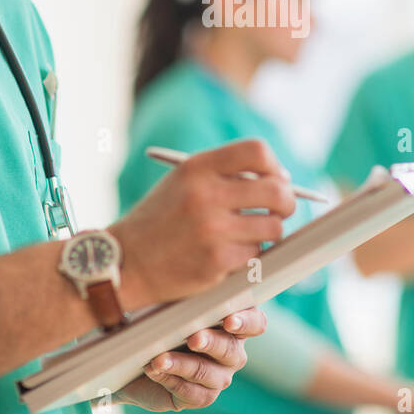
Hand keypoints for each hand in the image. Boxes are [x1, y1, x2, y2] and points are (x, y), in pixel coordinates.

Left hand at [113, 309, 265, 411]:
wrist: (134, 354)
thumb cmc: (158, 318)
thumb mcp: (172, 301)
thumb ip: (188, 294)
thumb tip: (184, 280)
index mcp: (234, 322)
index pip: (255, 322)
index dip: (246, 322)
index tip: (228, 320)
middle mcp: (232, 351)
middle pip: (232, 350)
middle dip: (211, 343)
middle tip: (192, 338)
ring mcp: (219, 376)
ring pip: (208, 373)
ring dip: (181, 364)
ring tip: (158, 359)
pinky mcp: (201, 396)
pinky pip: (193, 393)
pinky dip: (170, 380)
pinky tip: (153, 370)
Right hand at [115, 140, 295, 306]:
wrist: (126, 262)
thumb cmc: (161, 219)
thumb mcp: (184, 182)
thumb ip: (225, 174)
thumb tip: (282, 178)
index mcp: (197, 167)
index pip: (257, 151)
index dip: (274, 165)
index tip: (275, 178)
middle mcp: (205, 194)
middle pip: (276, 190)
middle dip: (287, 201)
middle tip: (282, 209)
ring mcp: (212, 229)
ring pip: (273, 226)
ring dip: (269, 231)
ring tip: (250, 233)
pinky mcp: (216, 261)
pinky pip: (257, 254)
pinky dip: (250, 255)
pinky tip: (229, 253)